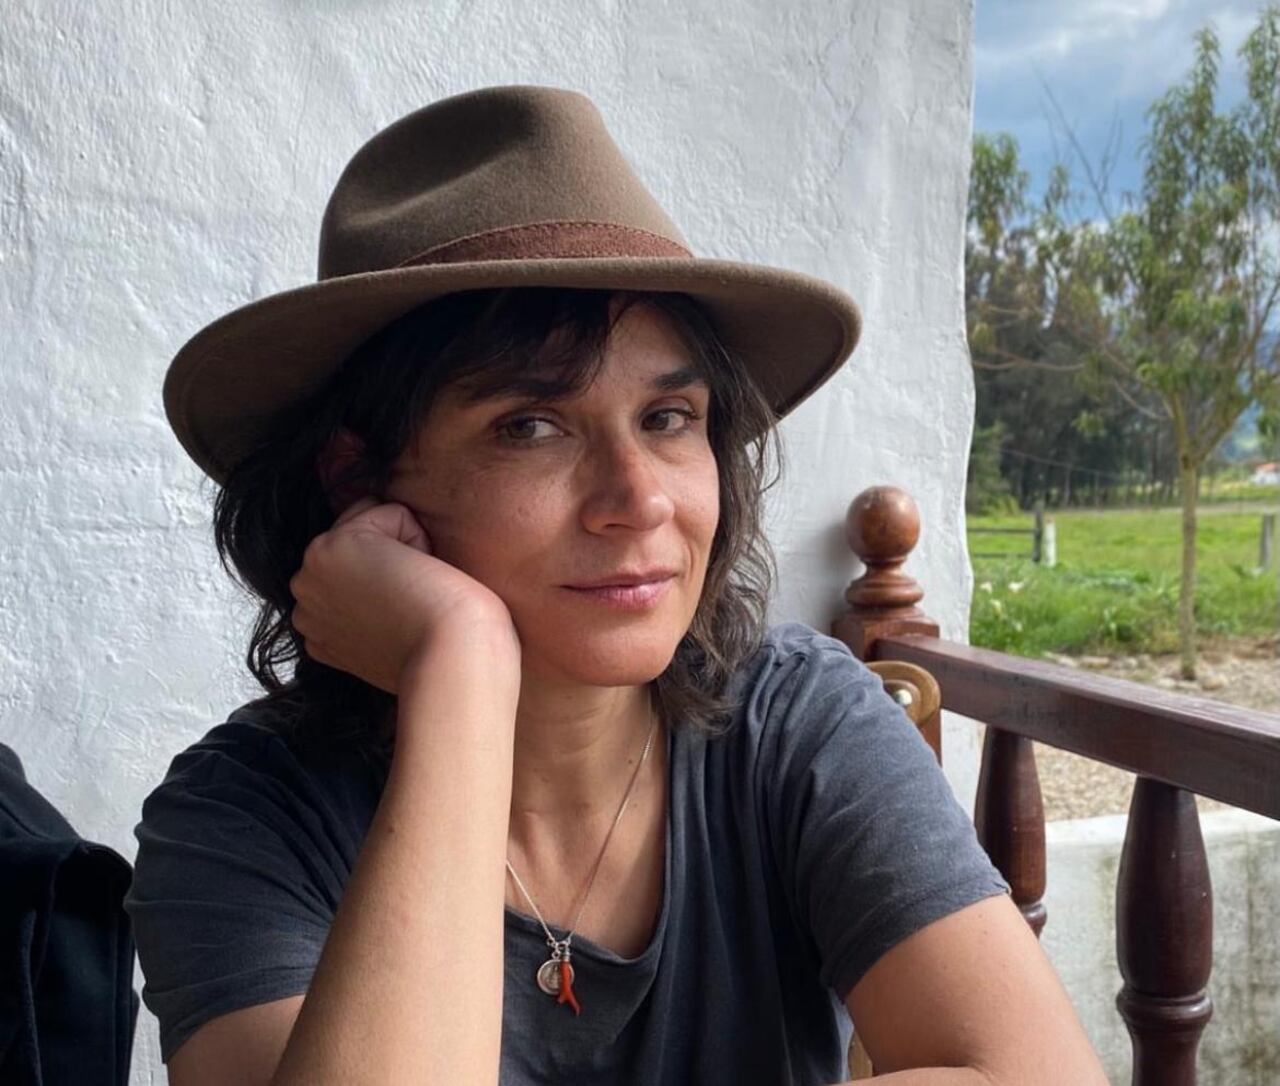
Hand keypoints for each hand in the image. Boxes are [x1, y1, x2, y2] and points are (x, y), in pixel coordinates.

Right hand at [289, 497, 519, 692]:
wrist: (448, 660)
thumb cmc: (440, 654)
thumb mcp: (391, 635)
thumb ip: (372, 610)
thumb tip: (388, 578)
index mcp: (318, 626)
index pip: (356, 567)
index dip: (394, 582)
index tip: (404, 620)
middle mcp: (306, 600)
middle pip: (362, 537)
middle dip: (395, 560)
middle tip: (410, 607)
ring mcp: (311, 574)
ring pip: (376, 522)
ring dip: (406, 549)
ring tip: (413, 594)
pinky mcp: (333, 546)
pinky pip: (393, 513)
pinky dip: (417, 539)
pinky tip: (417, 579)